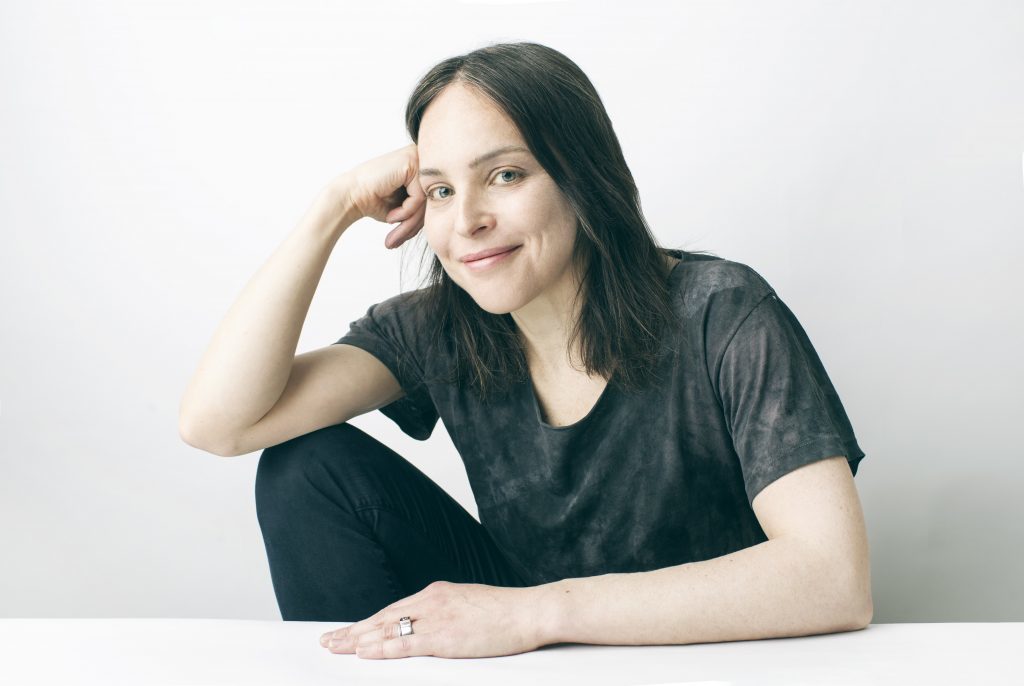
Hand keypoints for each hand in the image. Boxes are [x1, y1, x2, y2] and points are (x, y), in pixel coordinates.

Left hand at [318, 580, 549, 658]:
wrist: (528, 611)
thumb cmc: (505, 612)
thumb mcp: (468, 604)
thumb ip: (445, 612)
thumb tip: (429, 625)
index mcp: (436, 593)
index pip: (392, 609)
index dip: (367, 622)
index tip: (348, 630)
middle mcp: (430, 601)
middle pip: (382, 618)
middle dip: (352, 630)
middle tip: (326, 640)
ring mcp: (435, 618)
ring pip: (386, 630)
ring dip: (356, 640)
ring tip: (333, 647)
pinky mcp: (444, 637)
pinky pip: (405, 644)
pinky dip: (381, 648)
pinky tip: (363, 653)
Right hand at [325, 143, 426, 249]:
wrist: (349, 197)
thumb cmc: (374, 201)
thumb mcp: (405, 208)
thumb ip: (423, 209)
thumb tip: (448, 218)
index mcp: (421, 166)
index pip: (432, 198)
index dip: (419, 220)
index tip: (403, 237)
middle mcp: (421, 156)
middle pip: (431, 198)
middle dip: (415, 223)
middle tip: (397, 240)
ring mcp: (417, 156)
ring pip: (427, 199)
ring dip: (410, 220)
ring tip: (393, 228)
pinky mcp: (411, 162)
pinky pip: (419, 196)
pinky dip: (406, 211)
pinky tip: (391, 215)